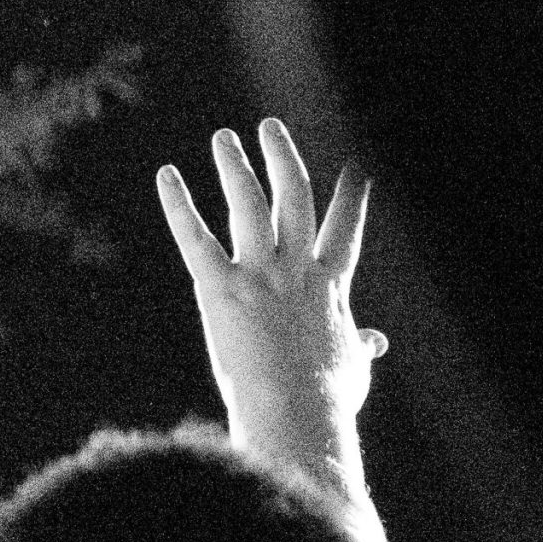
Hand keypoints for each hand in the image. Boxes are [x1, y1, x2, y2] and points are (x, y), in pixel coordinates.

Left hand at [156, 118, 383, 457]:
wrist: (298, 414)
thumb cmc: (326, 400)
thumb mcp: (351, 369)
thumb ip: (358, 345)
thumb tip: (375, 341)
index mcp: (330, 287)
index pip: (344, 230)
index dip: (351, 196)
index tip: (355, 166)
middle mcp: (297, 269)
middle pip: (295, 198)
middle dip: (283, 158)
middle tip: (269, 127)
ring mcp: (260, 275)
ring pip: (249, 204)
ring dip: (237, 166)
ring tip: (224, 138)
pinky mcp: (221, 288)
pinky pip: (194, 237)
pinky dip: (178, 204)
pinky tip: (166, 175)